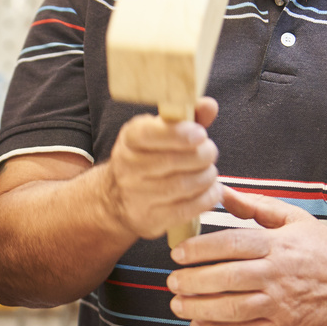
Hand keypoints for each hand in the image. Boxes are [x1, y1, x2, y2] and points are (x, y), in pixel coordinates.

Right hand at [98, 98, 222, 240]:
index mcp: (130, 139)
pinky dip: (207, 198)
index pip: (150, 134)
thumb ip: (187, 117)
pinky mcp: (150, 219)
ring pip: (184, 185)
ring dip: (206, 177)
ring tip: (209, 172)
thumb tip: (209, 106)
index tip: (200, 133)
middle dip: (203, 155)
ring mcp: (137, 196)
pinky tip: (211, 190)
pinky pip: (187, 209)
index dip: (179, 134)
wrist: (116, 198)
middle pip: (173, 161)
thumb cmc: (146, 159)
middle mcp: (128, 167)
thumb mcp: (160, 132)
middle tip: (210, 152)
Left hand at [167, 185, 326, 325]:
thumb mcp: (294, 219)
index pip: (232, 244)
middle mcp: (278, 274)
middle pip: (227, 277)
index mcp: (278, 245)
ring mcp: (281, 304)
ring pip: (232, 308)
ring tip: (178, 304)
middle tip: (172, 281)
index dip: (200, 249)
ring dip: (200, 308)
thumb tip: (222, 190)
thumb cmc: (324, 250)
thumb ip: (256, 206)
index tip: (178, 254)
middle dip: (193, 281)